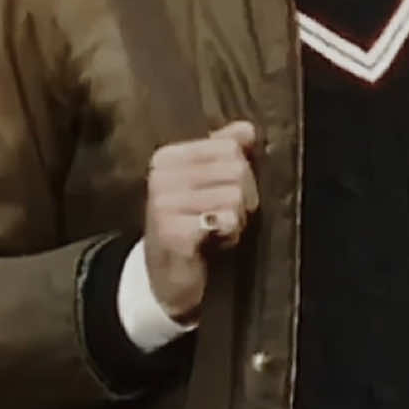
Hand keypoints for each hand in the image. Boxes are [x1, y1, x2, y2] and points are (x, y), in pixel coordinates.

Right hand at [142, 120, 258, 322]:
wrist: (166, 279)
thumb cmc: (193, 227)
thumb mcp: (208, 184)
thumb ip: (226, 152)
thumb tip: (248, 128)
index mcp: (168, 157)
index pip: (230, 146)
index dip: (243, 174)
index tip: (224, 194)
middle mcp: (161, 175)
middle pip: (237, 169)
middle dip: (243, 198)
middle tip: (223, 217)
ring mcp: (164, 203)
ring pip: (235, 195)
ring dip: (236, 219)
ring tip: (217, 231)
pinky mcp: (173, 231)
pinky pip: (226, 219)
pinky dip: (230, 234)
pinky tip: (213, 243)